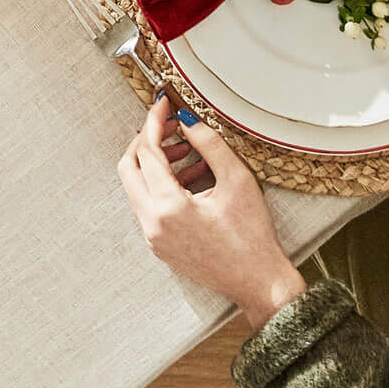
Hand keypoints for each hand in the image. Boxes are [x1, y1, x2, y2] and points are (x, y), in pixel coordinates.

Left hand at [118, 97, 305, 327]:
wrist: (259, 283)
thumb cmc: (253, 239)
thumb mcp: (237, 181)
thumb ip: (209, 144)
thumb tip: (188, 120)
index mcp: (168, 208)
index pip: (147, 152)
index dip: (154, 122)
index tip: (163, 105)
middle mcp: (153, 224)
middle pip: (129, 168)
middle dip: (146, 141)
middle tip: (169, 126)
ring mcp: (153, 237)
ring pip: (136, 187)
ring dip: (153, 163)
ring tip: (183, 150)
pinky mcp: (159, 245)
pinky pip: (148, 205)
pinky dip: (160, 185)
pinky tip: (188, 175)